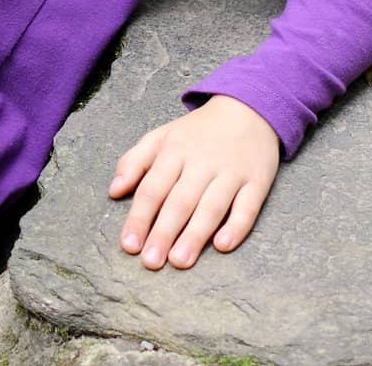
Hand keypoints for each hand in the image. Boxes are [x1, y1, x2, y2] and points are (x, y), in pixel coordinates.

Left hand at [108, 94, 279, 269]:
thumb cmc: (197, 132)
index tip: (129, 245)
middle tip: (151, 262)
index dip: (139, 218)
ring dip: (195, 235)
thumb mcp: (161, 136)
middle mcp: (202, 162)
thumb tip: (114, 191)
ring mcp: (231, 172)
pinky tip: (223, 244)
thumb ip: (134, 161)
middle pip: (179, 201)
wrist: (248, 108)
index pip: (153, 188)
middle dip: (163, 232)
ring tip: (179, 260)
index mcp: (174, 151)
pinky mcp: (257, 181)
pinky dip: (237, 225)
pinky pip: (248, 206)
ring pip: (211, 206)